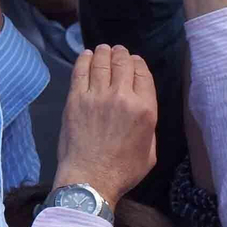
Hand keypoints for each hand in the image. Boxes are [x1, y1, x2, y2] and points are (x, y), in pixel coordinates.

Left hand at [54, 45, 157, 205]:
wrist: (90, 177)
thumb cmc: (123, 170)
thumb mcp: (150, 150)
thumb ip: (148, 126)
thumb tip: (141, 110)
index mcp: (146, 110)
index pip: (144, 75)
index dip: (138, 63)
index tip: (134, 60)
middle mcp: (122, 98)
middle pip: (123, 64)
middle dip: (121, 54)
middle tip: (117, 50)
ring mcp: (97, 97)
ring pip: (101, 64)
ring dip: (103, 53)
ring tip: (102, 49)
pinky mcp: (75, 100)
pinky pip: (80, 72)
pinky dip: (83, 60)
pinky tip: (86, 55)